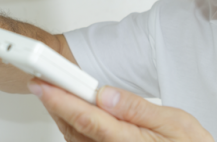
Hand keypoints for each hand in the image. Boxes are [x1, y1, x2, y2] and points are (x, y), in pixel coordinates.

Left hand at [28, 79, 213, 141]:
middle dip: (56, 103)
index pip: (87, 118)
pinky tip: (72, 113)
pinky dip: (72, 127)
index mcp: (128, 141)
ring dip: (62, 115)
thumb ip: (138, 108)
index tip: (42, 84)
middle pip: (73, 128)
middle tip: (41, 80)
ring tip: (54, 91)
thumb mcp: (175, 122)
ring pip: (73, 137)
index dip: (61, 99)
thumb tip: (107, 95)